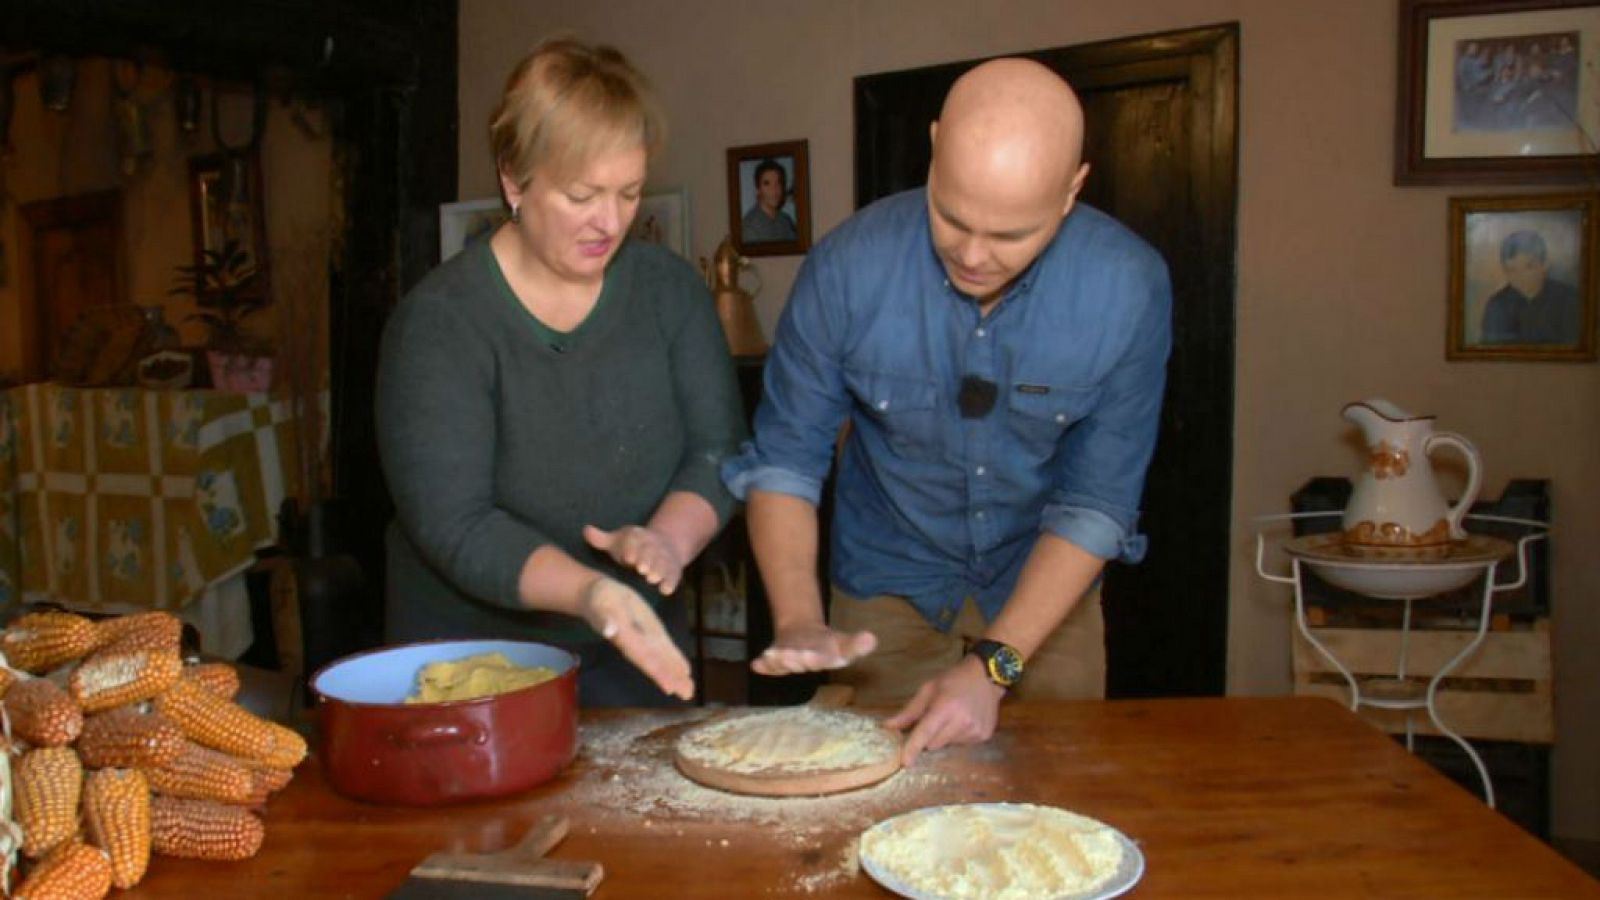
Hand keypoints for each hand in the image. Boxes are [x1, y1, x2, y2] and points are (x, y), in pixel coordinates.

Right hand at [576, 576, 693, 700]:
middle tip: (687, 695)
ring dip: (676, 674)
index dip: (657, 673)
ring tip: (689, 690)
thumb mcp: (600, 606)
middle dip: (671, 679)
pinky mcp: (652, 630)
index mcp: (627, 640)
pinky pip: (666, 647)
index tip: (670, 689)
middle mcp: (638, 644)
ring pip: (664, 659)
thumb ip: (605, 619)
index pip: (644, 659)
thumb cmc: (598, 600)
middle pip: (657, 664)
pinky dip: (676, 659)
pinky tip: (685, 670)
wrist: (600, 594)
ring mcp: (647, 639)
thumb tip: (609, 630)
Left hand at [583, 524, 685, 594]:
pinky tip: (665, 590)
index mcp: (637, 537)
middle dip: (647, 559)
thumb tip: (585, 530)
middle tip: (641, 569)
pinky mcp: (673, 570)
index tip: (628, 558)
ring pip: (663, 563)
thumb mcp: (617, 541)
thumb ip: (601, 539)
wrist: (665, 544)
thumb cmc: (632, 547)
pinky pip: (673, 576)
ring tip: (652, 579)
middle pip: (650, 552)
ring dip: (659, 570)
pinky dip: (670, 582)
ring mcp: (664, 557)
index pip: (634, 541)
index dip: (632, 549)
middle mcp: (653, 545)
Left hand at [751, 622, 877, 675]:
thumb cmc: (828, 644)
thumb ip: (858, 643)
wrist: (805, 639)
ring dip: (777, 662)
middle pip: (802, 663)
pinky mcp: (775, 662)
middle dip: (797, 660)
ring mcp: (789, 664)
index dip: (819, 659)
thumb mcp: (845, 642)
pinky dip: (762, 666)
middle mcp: (806, 665)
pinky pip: (768, 666)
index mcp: (826, 660)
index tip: (816, 656)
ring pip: (783, 665)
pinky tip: (756, 665)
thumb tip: (872, 638)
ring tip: (771, 656)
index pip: (825, 661)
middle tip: (792, 656)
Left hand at [883, 656, 1004, 766]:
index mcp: (946, 707)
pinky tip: (965, 720)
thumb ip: (909, 711)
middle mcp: (962, 722)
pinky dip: (958, 736)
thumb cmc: (953, 680)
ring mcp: (975, 731)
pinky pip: (962, 745)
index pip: (925, 732)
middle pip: (934, 743)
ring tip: (953, 717)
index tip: (905, 762)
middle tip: (935, 718)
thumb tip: (887, 727)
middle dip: (929, 736)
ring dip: (944, 736)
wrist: (986, 676)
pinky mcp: (984, 736)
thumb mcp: (928, 690)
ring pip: (947, 745)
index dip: (913, 747)